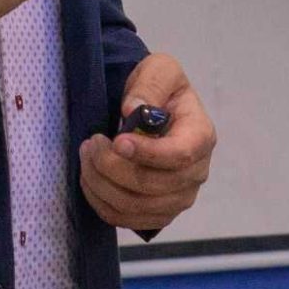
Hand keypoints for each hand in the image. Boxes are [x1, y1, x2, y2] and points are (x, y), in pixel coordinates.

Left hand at [78, 53, 213, 231]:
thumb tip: (135, 110)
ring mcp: (178, 198)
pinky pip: (126, 219)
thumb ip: (150, 85)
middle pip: (152, 185)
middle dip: (112, 166)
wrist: (152, 108)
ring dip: (102, 183)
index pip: (180, 156)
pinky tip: (90, 177)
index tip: (117, 141)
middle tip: (91, 143)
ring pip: (135, 206)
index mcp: (201, 137)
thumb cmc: (158, 89)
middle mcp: (196, 173)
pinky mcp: (158, 213)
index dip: (147, 153)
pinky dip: (101, 202)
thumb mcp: (159, 69)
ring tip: (87, 155)